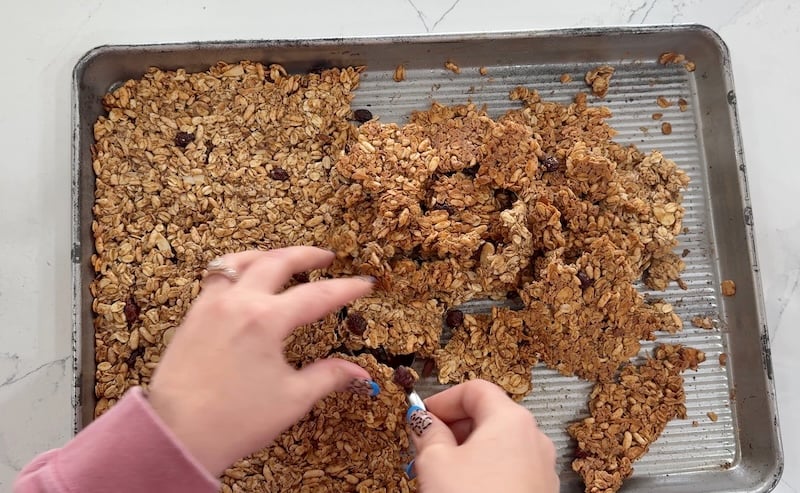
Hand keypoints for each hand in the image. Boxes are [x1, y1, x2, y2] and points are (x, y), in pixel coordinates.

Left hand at [147, 247, 376, 475]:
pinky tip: (244, 283)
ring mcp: (210, 306)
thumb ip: (327, 377)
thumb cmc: (235, 420)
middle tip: (327, 257)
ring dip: (267, 255)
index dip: (345, 289)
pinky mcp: (192, 317)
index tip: (363, 284)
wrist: (177, 435)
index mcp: (266, 321)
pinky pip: (216, 277)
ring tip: (282, 259)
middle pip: (277, 261)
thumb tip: (359, 373)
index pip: (317, 295)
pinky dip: (237, 270)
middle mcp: (237, 303)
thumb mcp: (292, 399)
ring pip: (240, 261)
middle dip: (307, 255)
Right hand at [408, 379, 558, 492]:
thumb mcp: (436, 462)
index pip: (474, 389)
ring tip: (442, 472)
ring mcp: (541, 467)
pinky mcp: (540, 492)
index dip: (442, 399)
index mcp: (511, 419)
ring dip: (467, 451)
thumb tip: (422, 421)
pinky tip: (464, 489)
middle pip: (488, 415)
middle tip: (425, 445)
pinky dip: (485, 470)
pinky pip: (509, 468)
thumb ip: (427, 433)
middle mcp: (533, 438)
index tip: (421, 416)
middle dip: (453, 427)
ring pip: (499, 444)